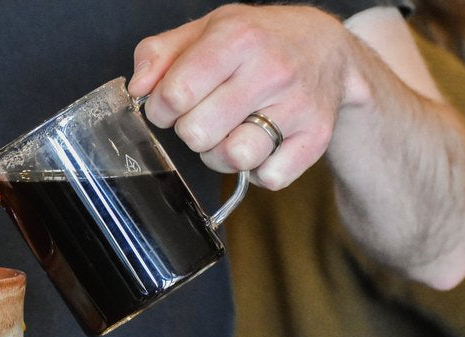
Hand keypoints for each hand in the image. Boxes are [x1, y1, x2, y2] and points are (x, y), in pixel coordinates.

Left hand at [128, 4, 353, 189]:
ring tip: (230, 132)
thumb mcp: (206, 29)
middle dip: (191, 131)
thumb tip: (137, 89)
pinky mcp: (316, 138)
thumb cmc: (256, 42)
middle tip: (205, 115)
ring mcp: (298, 106)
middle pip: (197, 133)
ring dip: (221, 155)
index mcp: (237, 38)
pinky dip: (258, 170)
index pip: (175, 94)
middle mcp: (271, 70)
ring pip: (233, 159)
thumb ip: (160, 54)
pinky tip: (261, 144)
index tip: (172, 103)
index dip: (162, 108)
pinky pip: (268, 178)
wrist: (326, 50)